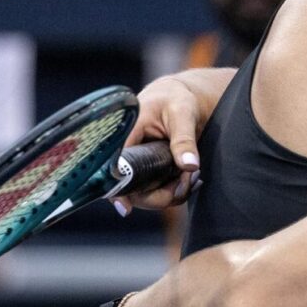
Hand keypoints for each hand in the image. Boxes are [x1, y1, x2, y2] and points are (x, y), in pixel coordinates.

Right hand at [111, 68, 233, 213]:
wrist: (182, 98)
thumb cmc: (176, 98)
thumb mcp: (182, 113)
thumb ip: (184, 139)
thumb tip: (190, 165)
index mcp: (125, 134)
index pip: (113, 168)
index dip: (118, 190)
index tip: (125, 208)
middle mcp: (127, 154)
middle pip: (132, 190)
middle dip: (162, 194)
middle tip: (188, 180)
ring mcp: (138, 166)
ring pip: (146, 196)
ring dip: (172, 194)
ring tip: (192, 176)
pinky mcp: (150, 172)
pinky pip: (158, 193)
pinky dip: (176, 191)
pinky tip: (191, 178)